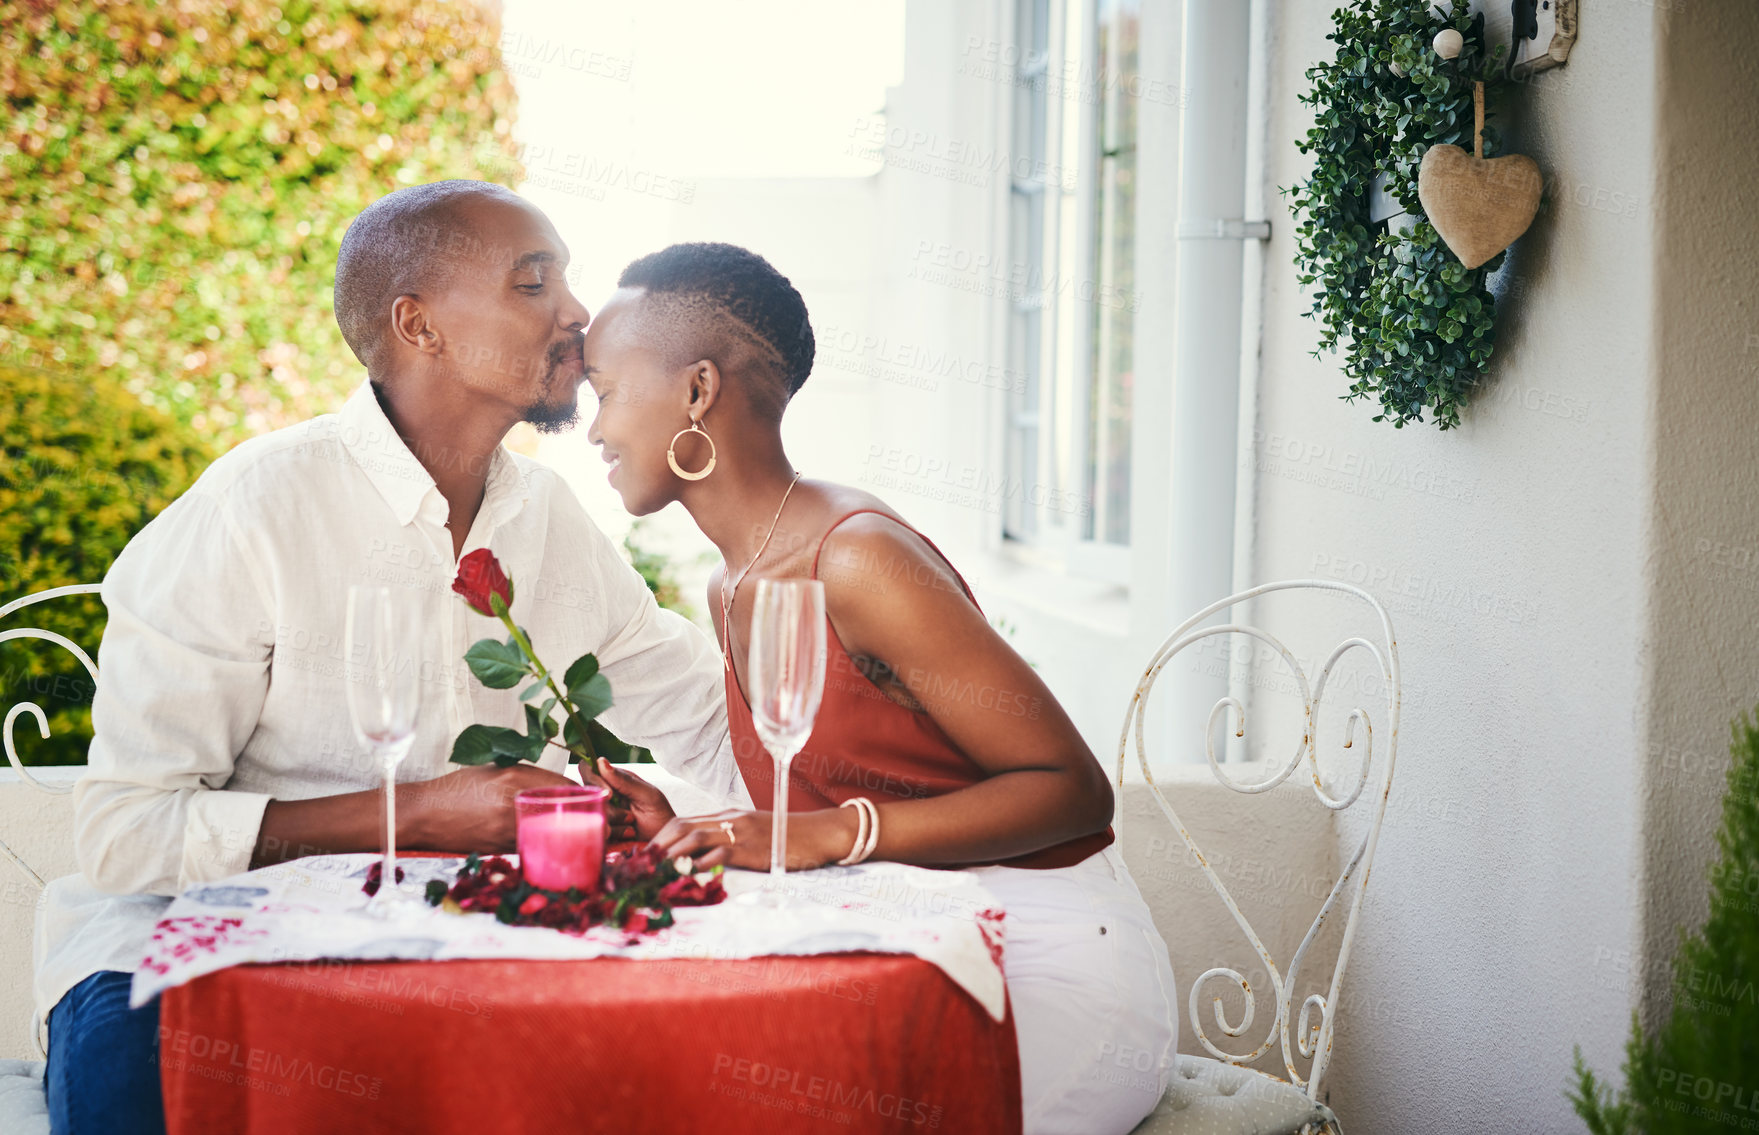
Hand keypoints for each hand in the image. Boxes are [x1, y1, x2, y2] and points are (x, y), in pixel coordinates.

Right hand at [400, 764, 575, 852]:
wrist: (423, 815)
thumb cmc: (457, 788)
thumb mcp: (494, 770)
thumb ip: (526, 776)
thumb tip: (560, 785)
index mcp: (513, 778)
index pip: (564, 785)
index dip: (583, 792)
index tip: (590, 795)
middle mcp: (513, 805)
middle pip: (564, 811)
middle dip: (586, 817)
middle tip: (603, 822)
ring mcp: (506, 830)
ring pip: (552, 833)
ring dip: (571, 835)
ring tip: (587, 835)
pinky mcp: (499, 850)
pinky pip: (532, 847)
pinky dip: (546, 846)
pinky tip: (555, 846)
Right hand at [594, 758, 675, 841]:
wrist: (663, 844)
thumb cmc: (659, 815)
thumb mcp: (647, 795)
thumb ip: (624, 780)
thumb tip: (601, 761)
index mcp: (613, 781)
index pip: (590, 771)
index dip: (594, 780)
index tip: (611, 794)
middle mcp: (602, 795)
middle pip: (586, 794)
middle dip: (609, 808)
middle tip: (629, 816)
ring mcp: (599, 814)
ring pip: (590, 813)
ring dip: (614, 821)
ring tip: (632, 824)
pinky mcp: (598, 832)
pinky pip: (594, 831)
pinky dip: (614, 834)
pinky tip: (628, 835)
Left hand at [648, 807, 858, 872]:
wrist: (819, 834)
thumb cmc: (788, 838)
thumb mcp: (754, 833)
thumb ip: (730, 841)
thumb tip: (704, 860)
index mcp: (727, 814)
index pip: (683, 821)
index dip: (659, 838)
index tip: (645, 857)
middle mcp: (728, 819)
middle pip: (681, 827)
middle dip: (656, 846)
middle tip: (641, 867)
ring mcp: (739, 831)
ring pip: (693, 837)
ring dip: (669, 855)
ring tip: (653, 873)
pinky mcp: (750, 847)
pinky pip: (717, 854)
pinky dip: (697, 864)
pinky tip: (685, 876)